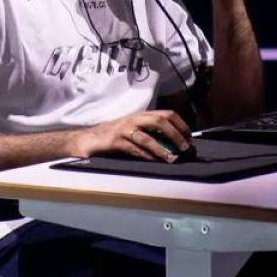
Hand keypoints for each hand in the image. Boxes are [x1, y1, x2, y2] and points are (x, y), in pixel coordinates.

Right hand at [74, 110, 191, 161]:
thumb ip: (151, 135)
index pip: (166, 114)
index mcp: (141, 116)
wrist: (86, 140)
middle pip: (160, 121)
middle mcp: (134, 119)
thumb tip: (174, 146)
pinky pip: (133, 148)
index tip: (190, 138)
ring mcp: (123, 129)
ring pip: (147, 137)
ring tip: (172, 159)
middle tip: (185, 148)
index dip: (181, 125)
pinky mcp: (114, 141)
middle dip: (175, 134)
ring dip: (162, 149)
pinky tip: (153, 162)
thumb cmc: (113, 137)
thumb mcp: (134, 131)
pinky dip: (145, 156)